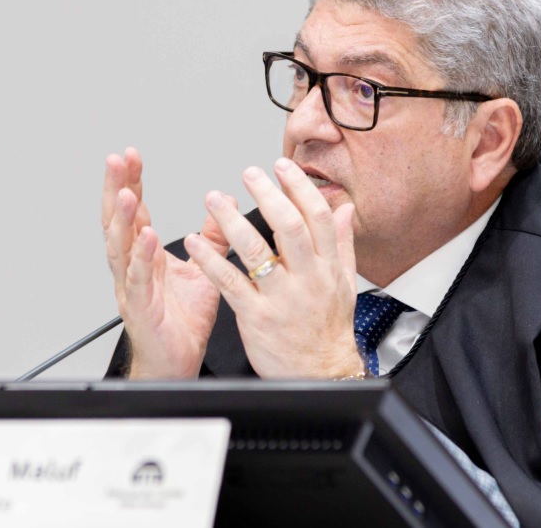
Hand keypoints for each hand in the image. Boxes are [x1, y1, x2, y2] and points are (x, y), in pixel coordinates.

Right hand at [102, 148, 231, 377]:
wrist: (177, 362)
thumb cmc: (183, 322)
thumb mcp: (204, 270)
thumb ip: (211, 239)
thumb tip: (223, 206)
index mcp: (146, 255)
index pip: (135, 210)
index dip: (132, 182)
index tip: (130, 155)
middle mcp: (133, 267)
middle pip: (117, 221)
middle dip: (115, 188)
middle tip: (116, 160)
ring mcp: (132, 287)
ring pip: (120, 247)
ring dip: (121, 219)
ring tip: (124, 192)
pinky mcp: (141, 308)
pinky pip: (138, 280)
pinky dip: (141, 259)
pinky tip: (146, 238)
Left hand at [184, 157, 362, 378]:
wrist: (320, 375)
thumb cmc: (329, 330)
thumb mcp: (345, 283)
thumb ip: (342, 243)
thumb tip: (346, 209)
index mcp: (327, 267)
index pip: (318, 217)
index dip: (300, 187)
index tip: (282, 166)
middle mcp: (307, 279)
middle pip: (290, 227)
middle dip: (269, 195)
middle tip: (248, 173)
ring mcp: (282, 298)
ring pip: (256, 252)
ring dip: (232, 221)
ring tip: (214, 198)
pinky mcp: (257, 317)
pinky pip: (230, 283)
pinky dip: (210, 261)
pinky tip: (195, 242)